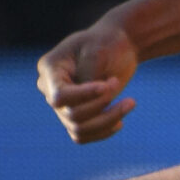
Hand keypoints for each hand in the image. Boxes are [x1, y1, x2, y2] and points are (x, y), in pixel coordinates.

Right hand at [36, 18, 138, 143]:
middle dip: (101, 103)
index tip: (111, 84)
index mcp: (49, 68)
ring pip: (78, 128)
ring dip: (108, 119)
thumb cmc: (106, 43)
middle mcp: (50, 89)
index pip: (60, 95)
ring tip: (130, 102)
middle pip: (72, 114)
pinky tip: (119, 121)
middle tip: (117, 82)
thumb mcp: (98, 50)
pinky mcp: (74, 117)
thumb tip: (86, 102)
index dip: (85, 96)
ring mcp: (61, 105)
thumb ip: (88, 75)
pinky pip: (82, 136)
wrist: (117, 47)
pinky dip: (103, 131)